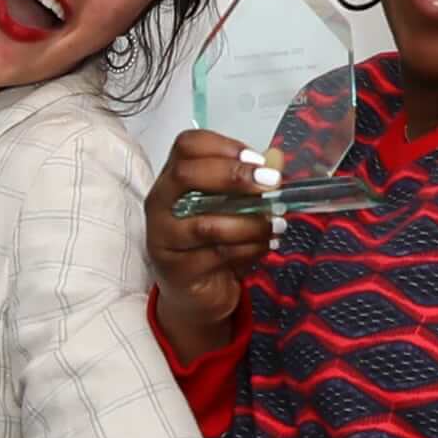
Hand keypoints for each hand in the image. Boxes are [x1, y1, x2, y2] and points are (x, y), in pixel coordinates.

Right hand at [148, 128, 267, 348]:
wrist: (196, 293)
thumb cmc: (212, 242)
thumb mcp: (232, 207)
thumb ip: (252, 180)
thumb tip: (277, 159)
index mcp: (174, 178)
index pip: (187, 145)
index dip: (224, 146)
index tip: (257, 161)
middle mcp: (161, 203)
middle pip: (187, 175)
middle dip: (233, 176)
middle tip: (270, 185)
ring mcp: (164, 237)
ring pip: (207, 224)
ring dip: (251, 223)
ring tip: (277, 225)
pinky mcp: (176, 269)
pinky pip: (218, 255)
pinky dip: (250, 249)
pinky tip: (266, 246)